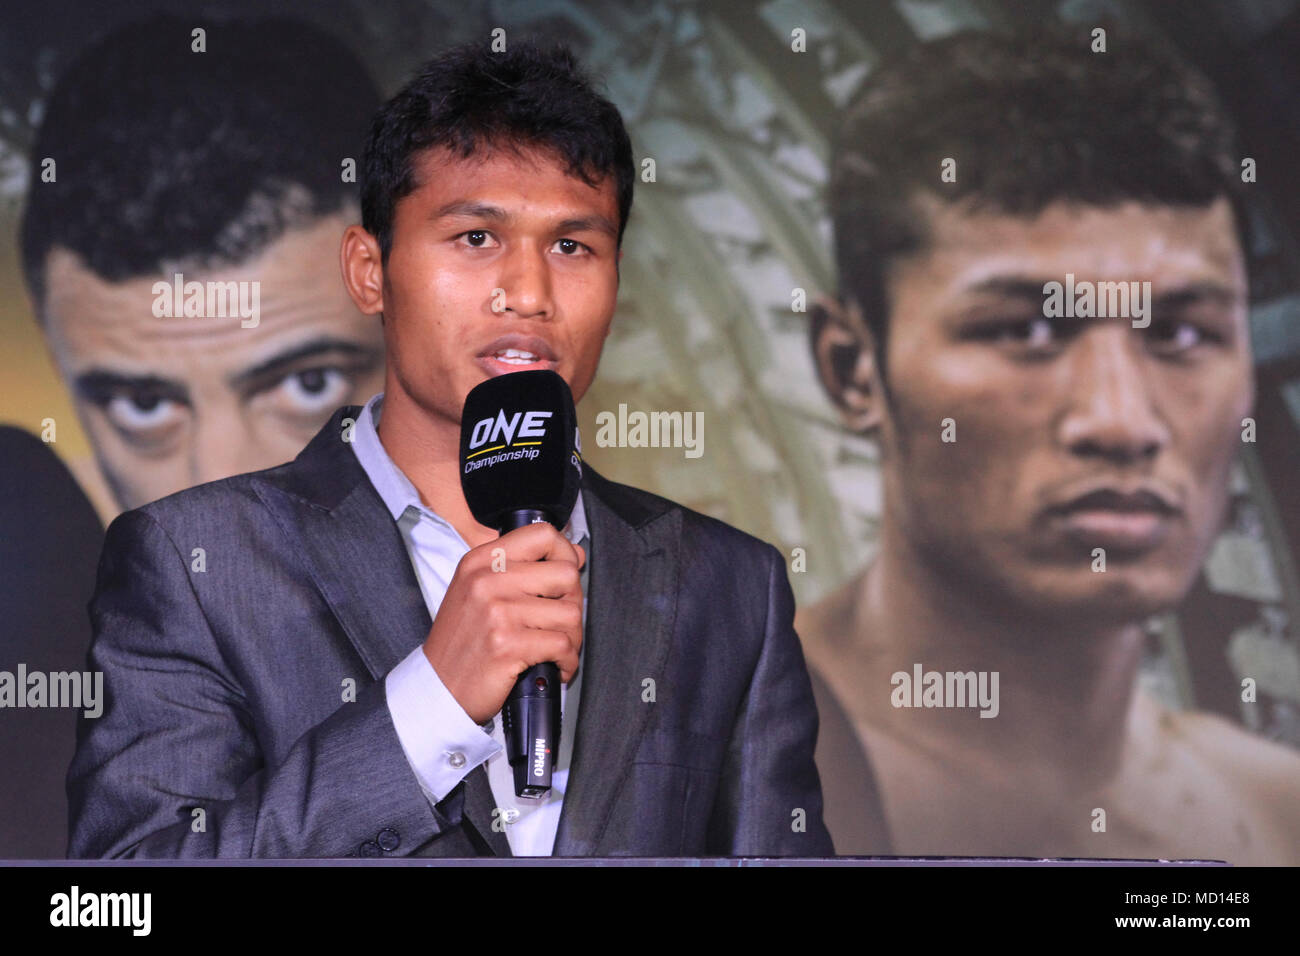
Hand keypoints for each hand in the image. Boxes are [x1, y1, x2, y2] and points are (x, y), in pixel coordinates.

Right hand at [422, 522, 584, 723]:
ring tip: (557, 649)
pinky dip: (567, 661)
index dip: (566, 554)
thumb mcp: (480, 590)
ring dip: (572, 637)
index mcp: (482, 560)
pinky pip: (563, 645)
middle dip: (573, 602)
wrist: (437, 686)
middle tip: (561, 622)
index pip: (543, 535)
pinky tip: (554, 666)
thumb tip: (576, 554)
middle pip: (566, 575)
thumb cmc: (463, 640)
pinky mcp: (508, 645)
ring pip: (570, 613)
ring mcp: (497, 612)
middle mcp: (488, 580)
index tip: (566, 577)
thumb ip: (524, 568)